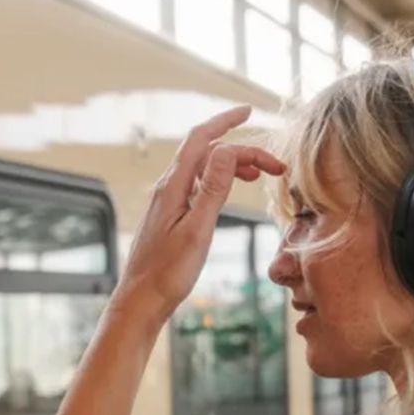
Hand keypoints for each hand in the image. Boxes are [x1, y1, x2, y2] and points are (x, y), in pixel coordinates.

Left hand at [112, 105, 285, 320]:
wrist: (141, 301)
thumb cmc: (168, 273)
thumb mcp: (198, 229)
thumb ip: (213, 188)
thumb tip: (227, 150)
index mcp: (174, 187)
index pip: (202, 140)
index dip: (226, 122)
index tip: (252, 113)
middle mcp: (168, 188)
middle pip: (204, 151)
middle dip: (239, 147)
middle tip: (272, 163)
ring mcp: (167, 201)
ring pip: (201, 168)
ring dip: (231, 165)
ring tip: (258, 176)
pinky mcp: (170, 215)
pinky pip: (197, 185)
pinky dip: (219, 180)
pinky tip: (230, 191)